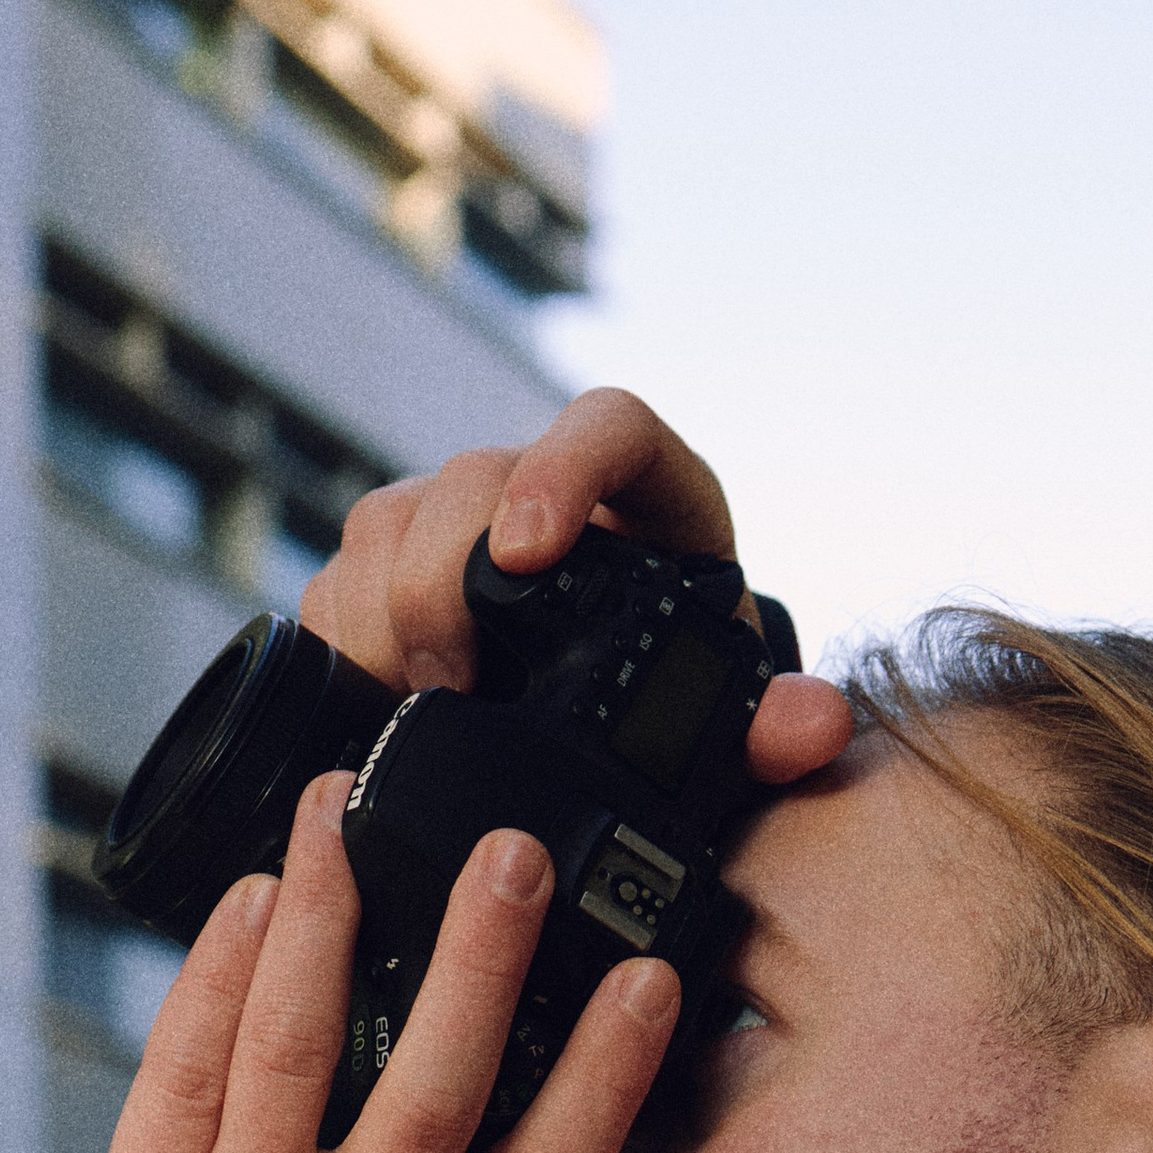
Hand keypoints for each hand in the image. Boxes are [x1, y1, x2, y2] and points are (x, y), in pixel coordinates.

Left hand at [0, 780, 678, 1152]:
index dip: (602, 1076)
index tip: (647, 984)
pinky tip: (243, 904)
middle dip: (475, 960)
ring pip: (288, 1053)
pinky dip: (209, 981)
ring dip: (322, 918)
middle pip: (428, 1091)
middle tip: (506, 850)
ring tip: (345, 811)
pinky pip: (176, 1080)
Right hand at [302, 386, 851, 786]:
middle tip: (451, 679)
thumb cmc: (681, 693)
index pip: (608, 428)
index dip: (560, 469)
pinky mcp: (395, 566)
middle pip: (469, 481)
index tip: (526, 553)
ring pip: (389, 520)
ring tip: (408, 698)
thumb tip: (810, 725)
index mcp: (649, 495)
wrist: (618, 706)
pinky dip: (345, 635)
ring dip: (381, 612)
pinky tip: (367, 695)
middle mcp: (545, 488)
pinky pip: (342, 573)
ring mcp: (459, 521)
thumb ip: (771, 724)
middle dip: (439, 578)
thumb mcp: (726, 713)